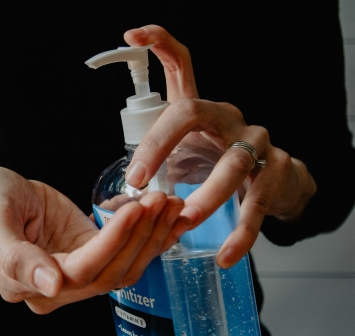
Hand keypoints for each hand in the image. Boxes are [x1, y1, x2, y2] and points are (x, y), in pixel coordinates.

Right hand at [0, 167, 189, 313]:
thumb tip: (50, 285)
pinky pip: (126, 252)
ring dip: (152, 235)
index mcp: (29, 285)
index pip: (82, 270)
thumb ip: (16, 257)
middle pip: (111, 271)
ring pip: (125, 265)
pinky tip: (171, 217)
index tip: (135, 209)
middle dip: (140, 235)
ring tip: (171, 203)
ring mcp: (77, 273)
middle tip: (160, 199)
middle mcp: (58, 288)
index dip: (112, 241)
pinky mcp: (90, 255)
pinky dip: (151, 236)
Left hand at [123, 25, 316, 267]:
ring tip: (185, 220)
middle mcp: (227, 117)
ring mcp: (256, 142)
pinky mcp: (276, 173)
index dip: (159, 44)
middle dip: (160, 146)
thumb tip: (112, 201)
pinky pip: (256, 205)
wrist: (275, 181)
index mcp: (200, 109)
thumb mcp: (183, 155)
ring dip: (206, 195)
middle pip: (192, 112)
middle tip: (139, 183)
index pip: (182, 65)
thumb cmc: (216, 163)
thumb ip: (150, 171)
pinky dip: (241, 234)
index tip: (132, 34)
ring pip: (232, 164)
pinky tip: (224, 253)